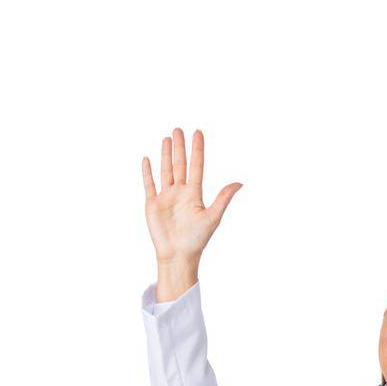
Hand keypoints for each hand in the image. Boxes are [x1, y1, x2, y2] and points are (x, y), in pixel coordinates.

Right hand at [142, 127, 242, 297]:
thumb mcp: (212, 217)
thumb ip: (223, 198)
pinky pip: (149, 184)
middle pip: (179, 165)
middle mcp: (180, 193)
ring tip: (167, 138)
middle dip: (179, 147)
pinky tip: (147, 158)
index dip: (197, 150)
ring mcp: (165, 197)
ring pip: (165, 171)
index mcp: (194, 194)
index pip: (196, 166)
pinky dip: (147, 172)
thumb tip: (240, 183)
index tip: (198, 133)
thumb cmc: (197, 240)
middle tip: (179, 129)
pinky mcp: (152, 204)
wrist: (178, 256)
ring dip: (165, 154)